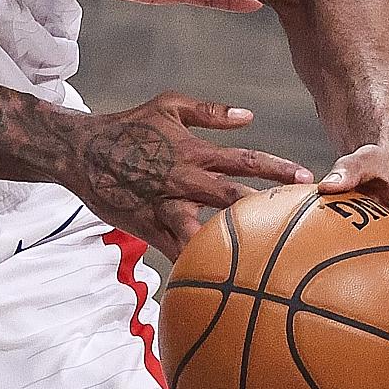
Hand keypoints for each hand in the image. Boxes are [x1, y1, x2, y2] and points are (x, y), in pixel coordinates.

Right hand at [68, 92, 312, 259]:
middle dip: (271, 208)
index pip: (244, 160)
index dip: (277, 168)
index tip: (308, 178)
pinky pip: (179, 250)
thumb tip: (249, 116)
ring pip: (209, 230)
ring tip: (270, 258)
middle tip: (304, 220)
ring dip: (238, 242)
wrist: (81, 151)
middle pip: (236, 197)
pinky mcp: (150, 227)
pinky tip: (224, 282)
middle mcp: (184, 180)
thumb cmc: (128, 126)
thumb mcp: (167, 106)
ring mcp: (167, 207)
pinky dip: (200, 264)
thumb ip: (209, 111)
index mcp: (192, 152)